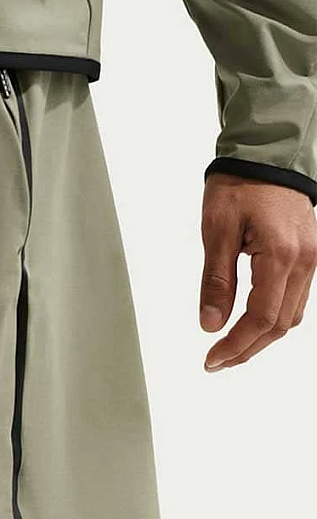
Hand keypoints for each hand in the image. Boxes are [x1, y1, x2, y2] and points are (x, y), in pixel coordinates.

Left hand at [200, 173, 316, 371]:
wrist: (266, 156)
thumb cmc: (240, 184)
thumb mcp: (216, 232)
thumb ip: (216, 281)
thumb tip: (211, 323)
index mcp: (282, 255)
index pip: (261, 318)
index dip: (236, 345)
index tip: (211, 359)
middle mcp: (306, 261)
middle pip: (279, 325)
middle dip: (247, 348)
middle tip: (216, 362)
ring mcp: (312, 259)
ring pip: (290, 316)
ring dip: (260, 338)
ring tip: (229, 349)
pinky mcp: (308, 256)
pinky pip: (295, 299)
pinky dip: (273, 319)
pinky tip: (250, 326)